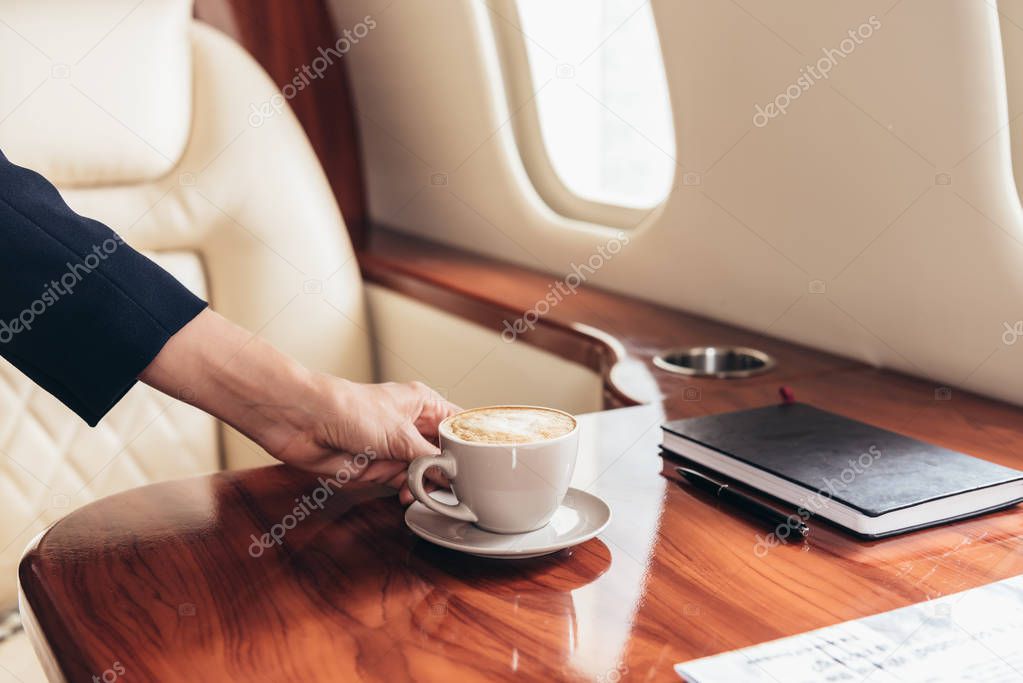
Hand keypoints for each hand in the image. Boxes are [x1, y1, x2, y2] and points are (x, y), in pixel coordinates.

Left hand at [268, 377, 460, 502]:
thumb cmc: (348, 410)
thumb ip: (430, 458)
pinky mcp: (376, 466)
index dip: (470, 445)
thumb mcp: (400, 434)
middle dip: (446, 472)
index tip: (483, 465)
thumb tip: (452, 475)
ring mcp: (394, 447)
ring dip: (422, 484)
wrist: (303, 423)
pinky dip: (403, 491)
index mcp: (423, 404)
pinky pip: (400, 484)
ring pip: (423, 473)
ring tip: (420, 489)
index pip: (458, 424)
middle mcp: (410, 425)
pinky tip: (404, 495)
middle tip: (455, 487)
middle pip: (443, 454)